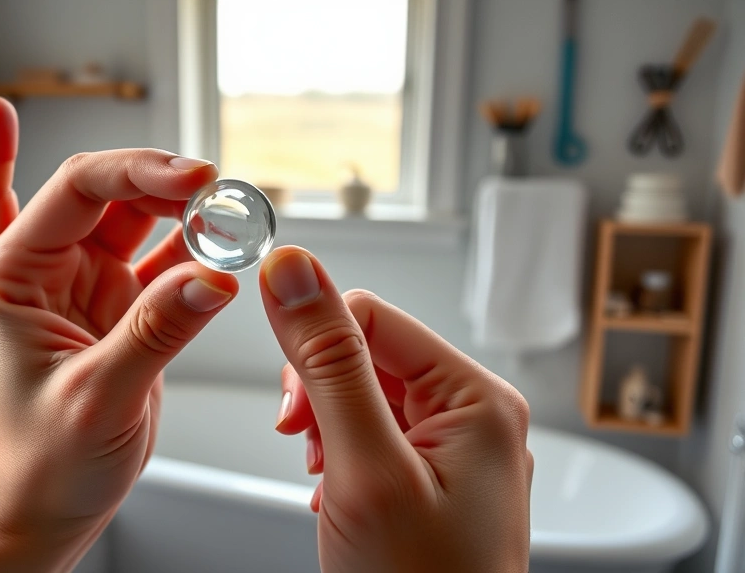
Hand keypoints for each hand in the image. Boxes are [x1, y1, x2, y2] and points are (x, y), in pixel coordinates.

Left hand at [0, 98, 238, 571]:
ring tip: (227, 207)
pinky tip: (214, 221)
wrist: (52, 505)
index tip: (193, 179)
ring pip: (133, 215)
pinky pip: (157, 254)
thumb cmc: (46, 462)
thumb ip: (156, 332)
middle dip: (160, 180)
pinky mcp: (122, 304)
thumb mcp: (98, 397)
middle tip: (218, 192)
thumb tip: (215, 277)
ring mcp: (86, 283)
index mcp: (13, 275)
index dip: (136, 172)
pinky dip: (190, 240)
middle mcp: (47, 269)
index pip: (74, 191)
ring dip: (178, 205)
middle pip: (105, 190)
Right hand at [261, 247, 531, 572]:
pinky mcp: (432, 479)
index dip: (316, 350)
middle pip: (368, 353)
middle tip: (313, 453)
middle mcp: (473, 416)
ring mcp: (454, 450)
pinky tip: (337, 496)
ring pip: (363, 394)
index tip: (289, 407)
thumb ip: (328, 364)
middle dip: (322, 398)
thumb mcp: (363, 469)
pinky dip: (340, 458)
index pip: (373, 315)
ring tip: (328, 481)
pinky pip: (372, 434)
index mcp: (477, 399)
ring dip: (327, 430)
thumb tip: (293, 272)